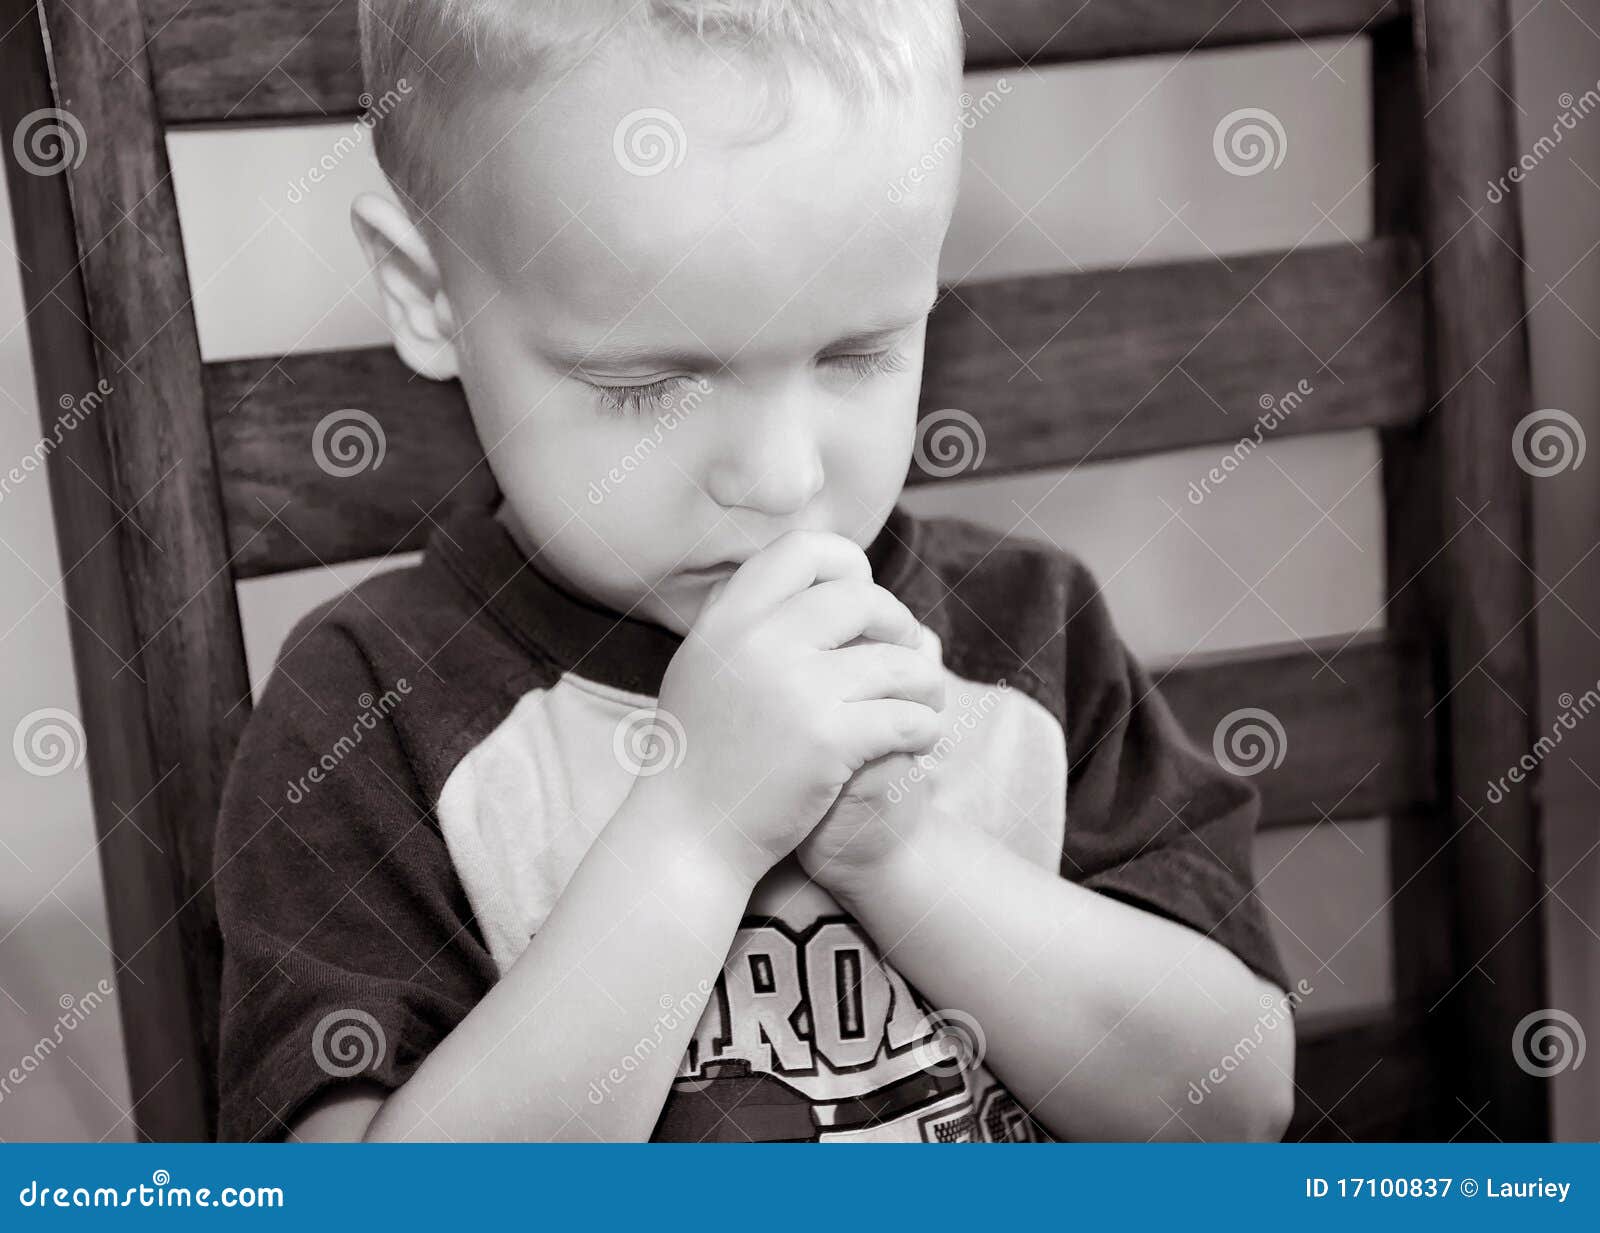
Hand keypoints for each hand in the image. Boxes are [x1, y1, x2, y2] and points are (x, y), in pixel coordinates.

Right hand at [626, 531, 945, 886]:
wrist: (688, 836)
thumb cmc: (700, 756)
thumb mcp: (702, 666)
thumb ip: (742, 618)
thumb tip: (801, 573)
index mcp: (728, 620)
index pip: (801, 551)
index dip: (846, 563)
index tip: (863, 596)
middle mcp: (759, 643)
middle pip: (861, 598)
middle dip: (897, 622)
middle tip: (904, 650)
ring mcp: (796, 689)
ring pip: (898, 660)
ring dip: (925, 680)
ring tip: (926, 699)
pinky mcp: (828, 740)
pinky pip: (906, 715)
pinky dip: (925, 726)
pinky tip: (922, 738)